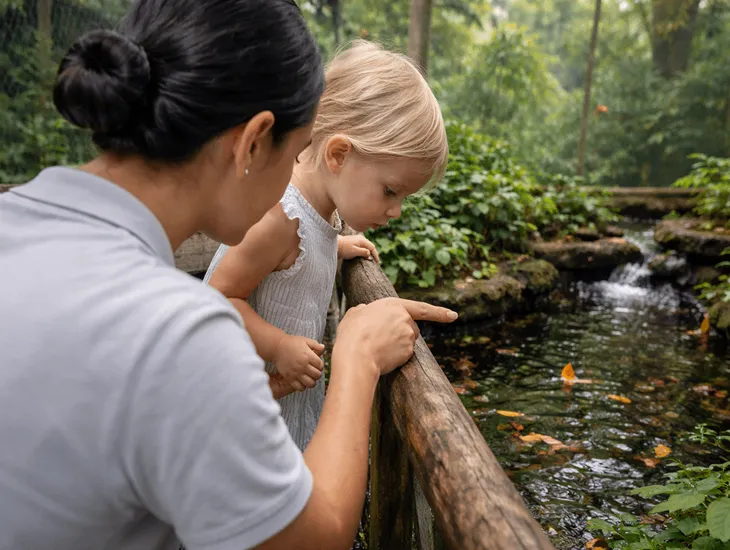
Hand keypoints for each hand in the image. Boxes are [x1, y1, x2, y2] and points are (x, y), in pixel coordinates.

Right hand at [273, 335, 324, 391]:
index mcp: (308, 356)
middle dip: (317, 373)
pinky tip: (301, 381)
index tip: (316, 364)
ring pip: (310, 383)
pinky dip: (303, 386)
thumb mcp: (305, 340)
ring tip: (309, 377)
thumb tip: (323, 348)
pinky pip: (300, 387)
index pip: (320, 365)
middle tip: (313, 371)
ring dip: (312, 381)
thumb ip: (315, 344)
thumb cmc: (292, 343)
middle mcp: (303, 366)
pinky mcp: (289, 378)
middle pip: (317, 375)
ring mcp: (296, 373)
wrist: (277, 347)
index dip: (320, 365)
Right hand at [332, 298, 457, 376]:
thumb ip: (364, 310)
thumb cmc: (352, 334)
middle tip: (379, 340)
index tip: (453, 316)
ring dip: (396, 346)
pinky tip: (381, 357)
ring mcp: (409, 336)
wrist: (356, 355)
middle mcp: (405, 318)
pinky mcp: (408, 352)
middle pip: (411, 328)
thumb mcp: (354, 314)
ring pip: (407, 343)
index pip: (422, 308)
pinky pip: (404, 355)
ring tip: (375, 348)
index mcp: (393, 304)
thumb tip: (365, 311)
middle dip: (401, 334)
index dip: (439, 312)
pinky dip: (395, 357)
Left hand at [338, 235, 379, 262]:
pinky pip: (363, 247)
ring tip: (372, 260)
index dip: (376, 255)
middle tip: (377, 262)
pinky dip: (365, 251)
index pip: (372, 247)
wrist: (335, 245)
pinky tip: (366, 256)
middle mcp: (361, 239)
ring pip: (366, 247)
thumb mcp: (354, 251)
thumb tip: (369, 255)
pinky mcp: (354, 243)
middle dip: (374, 254)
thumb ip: (363, 252)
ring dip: (370, 253)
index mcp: (362, 240)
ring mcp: (357, 240)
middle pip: (370, 246)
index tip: (377, 262)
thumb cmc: (344, 249)